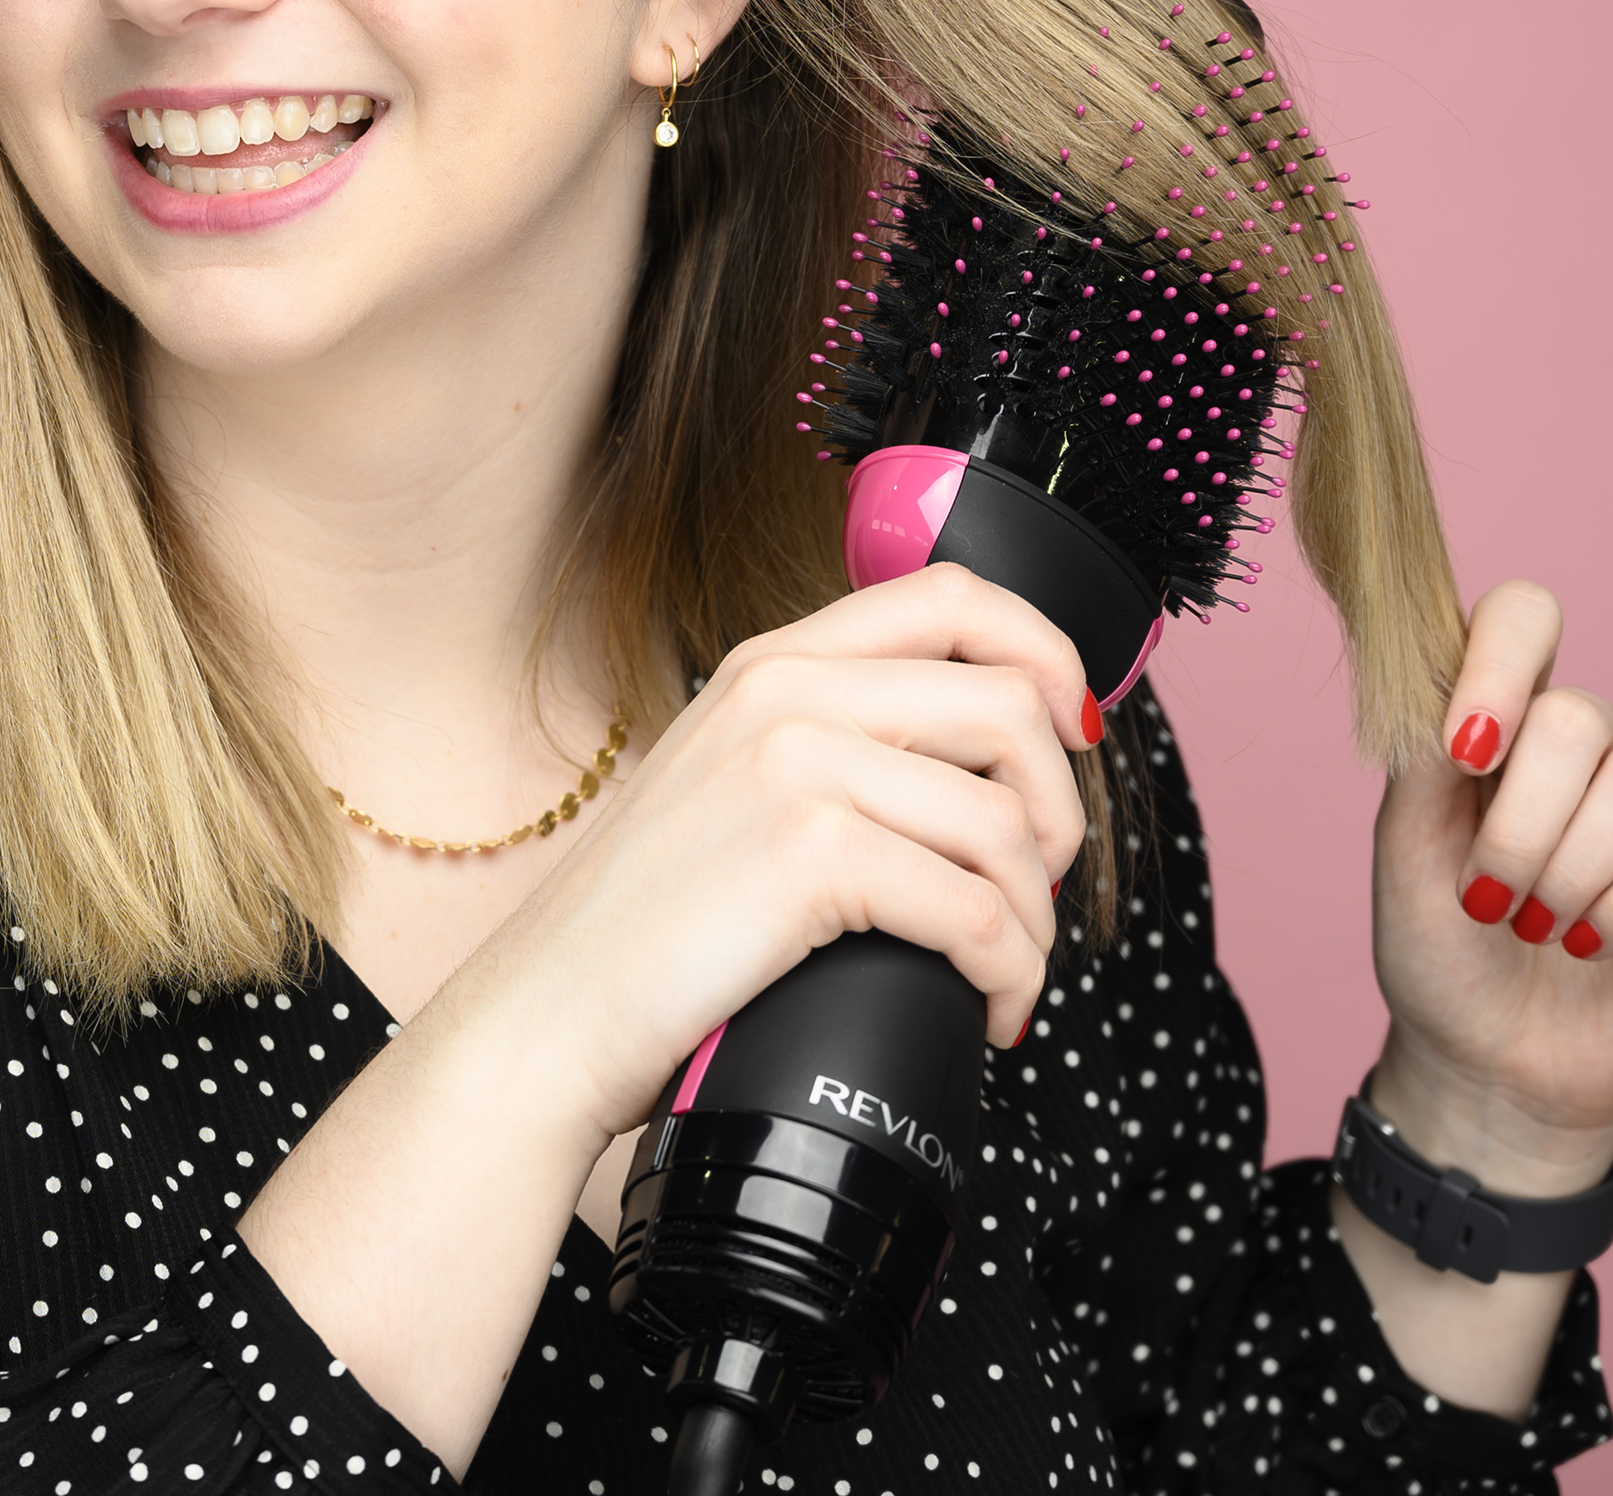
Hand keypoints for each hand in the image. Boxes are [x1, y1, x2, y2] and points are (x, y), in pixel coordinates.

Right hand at [445, 563, 1103, 1147]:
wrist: (542, 1018)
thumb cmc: (638, 933)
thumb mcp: (724, 789)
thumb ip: (820, 746)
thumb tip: (968, 778)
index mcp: (771, 664)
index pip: (953, 595)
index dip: (1045, 652)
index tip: (1069, 732)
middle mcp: (786, 692)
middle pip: (1010, 705)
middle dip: (1058, 811)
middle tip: (1037, 887)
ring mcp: (796, 764)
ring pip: (1005, 823)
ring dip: (1035, 920)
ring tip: (1007, 971)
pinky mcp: (809, 854)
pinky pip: (976, 909)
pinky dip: (1008, 973)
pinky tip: (985, 1008)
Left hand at [1365, 580, 1612, 1191]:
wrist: (1490, 1062)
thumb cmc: (1443, 950)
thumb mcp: (1406, 855)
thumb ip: (1423, 763)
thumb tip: (1455, 698)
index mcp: (1506, 718)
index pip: (1526, 617)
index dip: (1501, 664)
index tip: (1466, 751)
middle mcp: (1592, 742)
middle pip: (1580, 717)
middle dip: (1520, 826)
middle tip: (1487, 900)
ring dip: (1570, 872)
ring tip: (1538, 928)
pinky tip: (1594, 945)